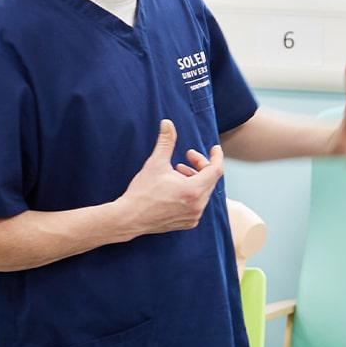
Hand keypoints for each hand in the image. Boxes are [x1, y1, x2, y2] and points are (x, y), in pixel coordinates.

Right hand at [119, 120, 223, 234]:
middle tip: (187, 156)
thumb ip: (166, 142)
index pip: (215, 170)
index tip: (214, 148)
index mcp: (193, 190)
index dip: (216, 156)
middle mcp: (198, 205)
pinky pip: (198, 203)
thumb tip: (167, 123)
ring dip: (195, 178)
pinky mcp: (188, 223)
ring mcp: (193, 216)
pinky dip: (192, 192)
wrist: (129, 218)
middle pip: (210, 180)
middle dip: (201, 165)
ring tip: (178, 171)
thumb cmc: (142, 191)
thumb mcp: (155, 163)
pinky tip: (177, 187)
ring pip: (204, 192)